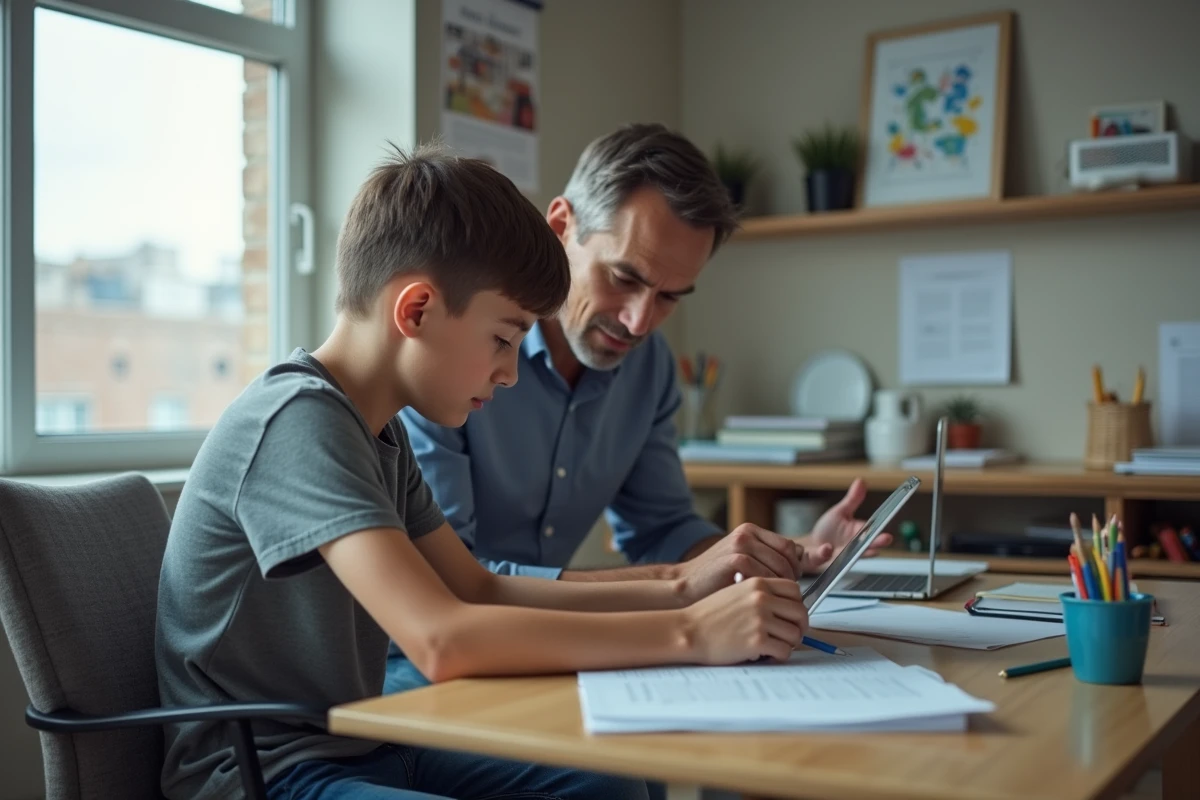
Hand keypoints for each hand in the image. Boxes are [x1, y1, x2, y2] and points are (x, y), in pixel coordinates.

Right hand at [677, 524, 802, 602]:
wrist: (686, 587)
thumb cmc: (715, 580)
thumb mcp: (742, 562)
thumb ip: (765, 558)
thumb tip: (800, 559)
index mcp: (749, 531)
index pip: (788, 545)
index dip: (797, 565)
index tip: (796, 582)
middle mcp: (747, 534)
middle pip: (788, 555)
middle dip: (793, 577)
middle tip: (789, 597)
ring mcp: (741, 545)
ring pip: (781, 567)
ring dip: (783, 588)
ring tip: (778, 602)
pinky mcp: (736, 559)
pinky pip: (767, 577)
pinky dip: (770, 593)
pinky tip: (765, 604)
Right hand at [683, 576, 807, 663]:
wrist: (687, 630)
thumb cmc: (708, 615)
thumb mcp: (736, 592)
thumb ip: (760, 594)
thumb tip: (786, 606)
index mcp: (757, 583)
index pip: (795, 589)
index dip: (796, 604)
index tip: (792, 614)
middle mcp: (761, 598)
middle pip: (801, 611)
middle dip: (800, 625)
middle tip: (791, 634)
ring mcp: (760, 619)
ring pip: (796, 633)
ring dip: (790, 642)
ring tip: (777, 645)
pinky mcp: (757, 640)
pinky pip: (784, 651)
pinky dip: (779, 655)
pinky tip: (767, 654)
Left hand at [794, 478, 893, 573]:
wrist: (810, 545)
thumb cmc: (828, 531)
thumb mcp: (840, 512)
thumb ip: (852, 500)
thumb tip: (861, 481)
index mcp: (857, 534)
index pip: (871, 536)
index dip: (880, 537)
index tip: (888, 536)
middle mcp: (850, 548)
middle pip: (865, 549)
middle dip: (874, 546)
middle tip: (884, 541)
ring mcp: (837, 556)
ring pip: (845, 558)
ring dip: (849, 553)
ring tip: (852, 544)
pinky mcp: (822, 561)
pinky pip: (822, 559)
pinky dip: (824, 554)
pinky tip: (826, 548)